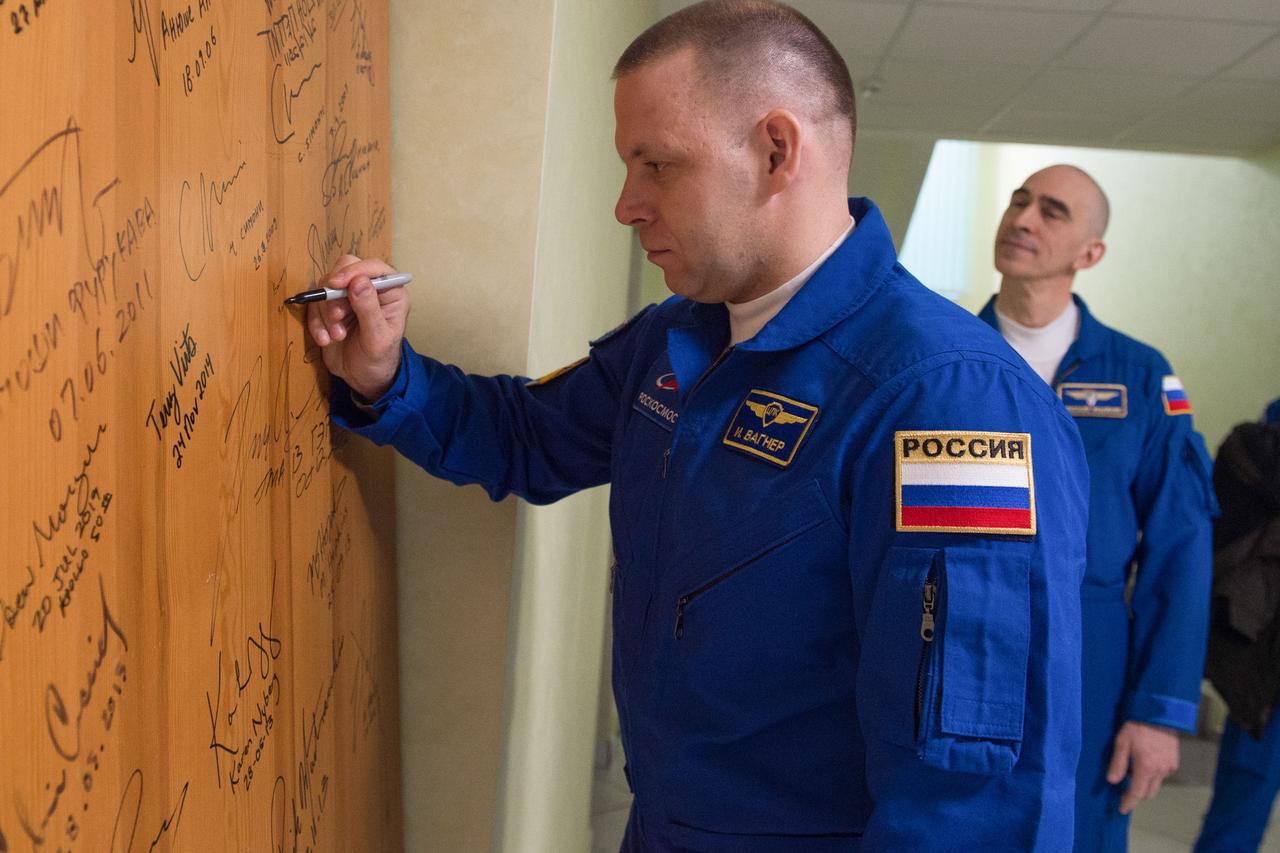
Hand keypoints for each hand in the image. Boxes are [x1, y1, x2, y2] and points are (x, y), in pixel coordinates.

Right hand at [305, 254, 409, 400]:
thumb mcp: (377, 338)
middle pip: (344, 270)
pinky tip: (325, 340)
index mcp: (391, 292)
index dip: (354, 271)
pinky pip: (315, 305)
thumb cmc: (379, 359)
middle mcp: (370, 289)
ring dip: (326, 314)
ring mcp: (348, 297)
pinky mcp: (330, 307)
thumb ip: (369, 310)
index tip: (336, 284)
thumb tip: (359, 281)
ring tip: (336, 337)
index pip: (373, 267)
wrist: (363, 378)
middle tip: (336, 318)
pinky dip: (316, 322)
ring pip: (326, 287)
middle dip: (335, 295)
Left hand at [1106, 721, 1179, 814]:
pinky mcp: (1174, 762)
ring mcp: (1169, 767)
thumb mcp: (1121, 742)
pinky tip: (1145, 763)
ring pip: (1156, 784)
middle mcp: (1160, 771)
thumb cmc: (1137, 726)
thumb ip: (1117, 763)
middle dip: (1136, 795)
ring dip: (1145, 784)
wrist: (1159, 714)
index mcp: (1146, 767)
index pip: (1137, 793)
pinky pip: (1162, 775)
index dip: (1129, 803)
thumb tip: (1112, 781)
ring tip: (1133, 770)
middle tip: (1124, 791)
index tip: (1122, 809)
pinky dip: (1153, 775)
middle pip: (1148, 793)